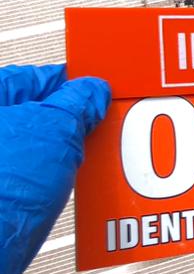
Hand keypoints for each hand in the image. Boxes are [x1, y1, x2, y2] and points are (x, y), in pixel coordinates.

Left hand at [0, 65, 109, 273]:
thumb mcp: (56, 131)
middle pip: (40, 114)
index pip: (39, 78)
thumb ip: (79, 102)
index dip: (76, 84)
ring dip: (69, 154)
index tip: (102, 94)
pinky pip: (34, 176)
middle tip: (102, 129)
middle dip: (76, 122)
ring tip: (92, 164)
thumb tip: (93, 91)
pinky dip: (54, 178)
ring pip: (40, 148)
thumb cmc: (0, 195)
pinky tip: (69, 186)